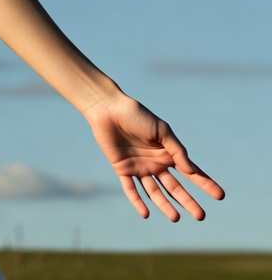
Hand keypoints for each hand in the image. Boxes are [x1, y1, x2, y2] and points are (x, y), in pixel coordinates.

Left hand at [84, 95, 224, 220]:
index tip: (220, 196)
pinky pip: (130, 189)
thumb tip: (191, 170)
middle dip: (187, 201)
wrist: (108, 109)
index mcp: (167, 153)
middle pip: (174, 187)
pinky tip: (146, 214)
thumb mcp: (162, 130)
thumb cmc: (137, 115)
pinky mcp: (122, 169)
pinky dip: (137, 202)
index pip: (190, 172)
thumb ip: (176, 150)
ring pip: (154, 192)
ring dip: (165, 205)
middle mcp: (155, 163)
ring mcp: (139, 168)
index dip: (204, 183)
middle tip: (200, 216)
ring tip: (176, 218)